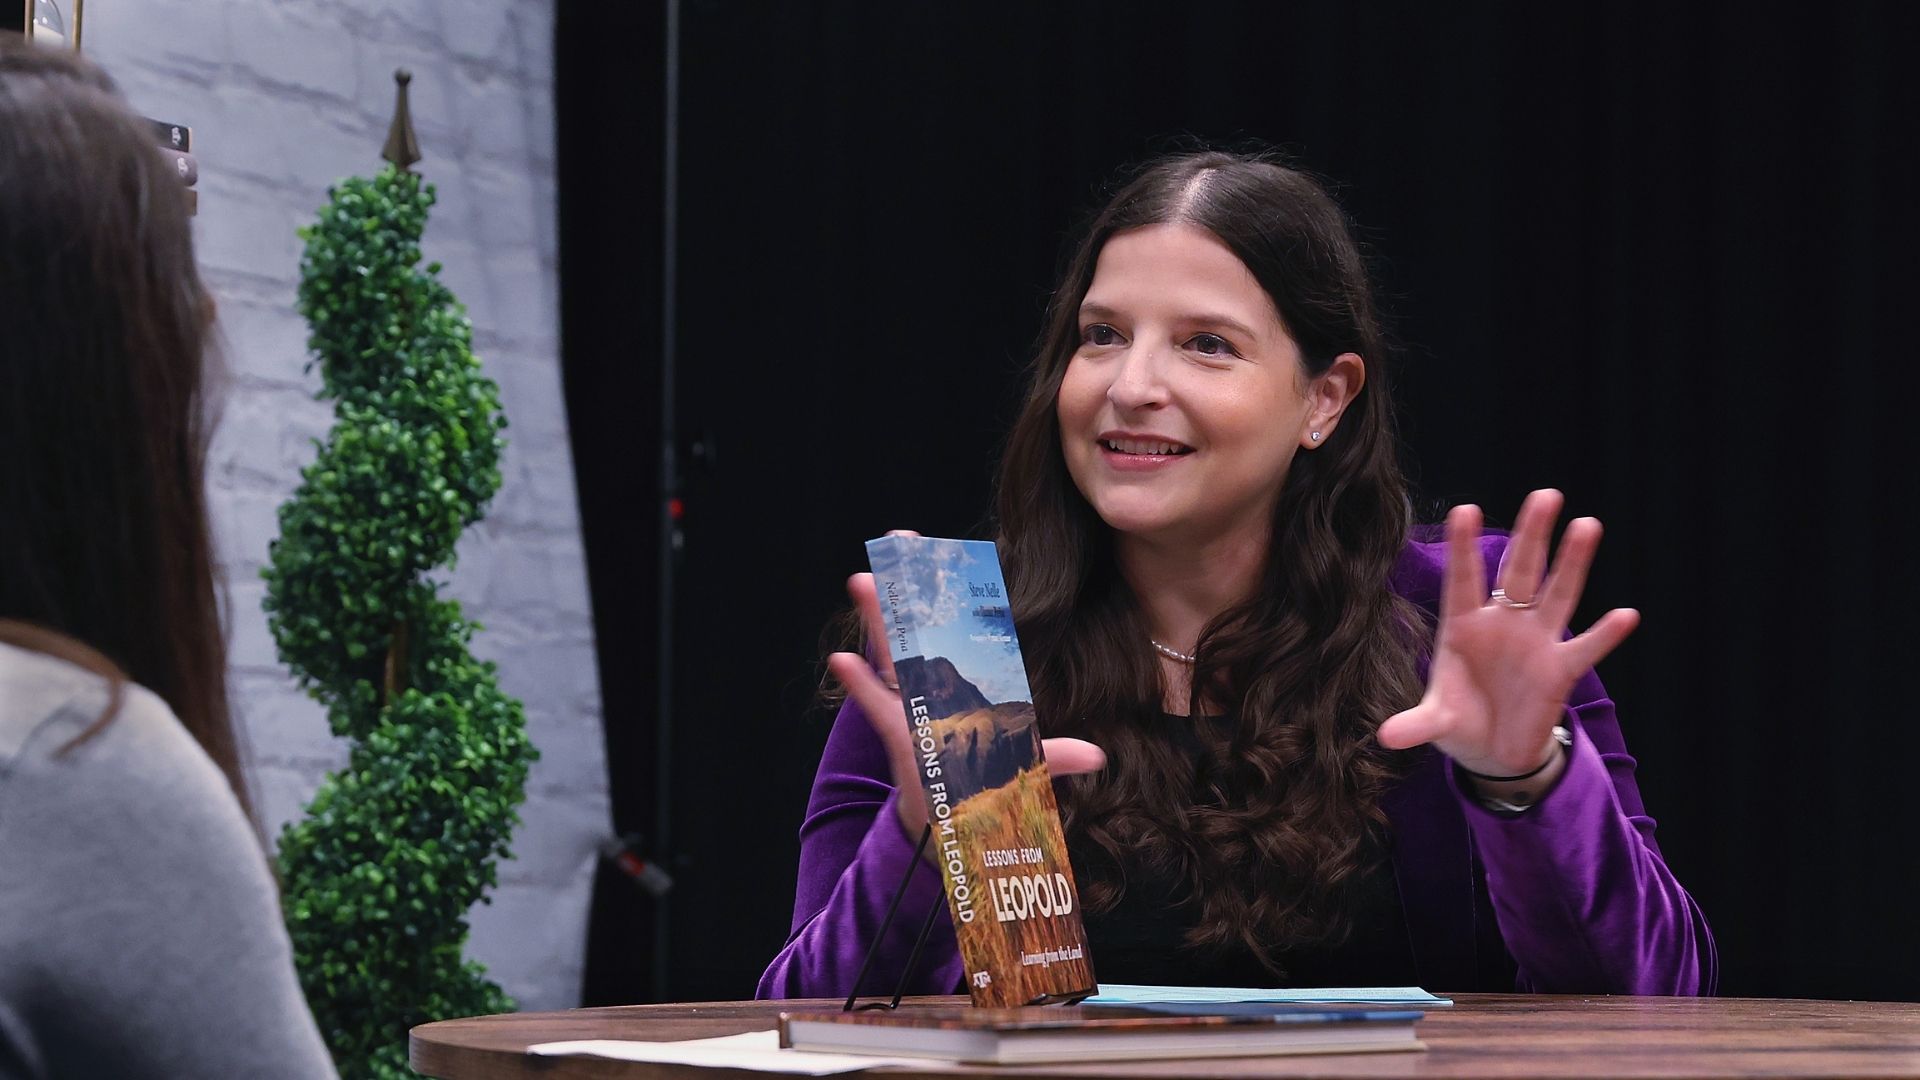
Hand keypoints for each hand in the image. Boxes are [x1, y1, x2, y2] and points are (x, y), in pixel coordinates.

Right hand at [827, 541, 1105, 843]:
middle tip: (898, 542)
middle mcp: (935, 692)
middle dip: (911, 588)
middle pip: (922, 630)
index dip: (955, 594)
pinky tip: (844, 659)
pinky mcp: (901, 739)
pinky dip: (861, 686)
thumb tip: (1098, 756)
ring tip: (862, 581)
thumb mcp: (1023, 768)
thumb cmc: (982, 786)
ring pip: (895, 657)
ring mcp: (914, 711)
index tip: (948, 551)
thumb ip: (1055, 758)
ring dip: (880, 622)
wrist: (949, 826)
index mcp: (963, 688)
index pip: (960, 632)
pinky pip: (880, 707)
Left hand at [1375, 490, 1639, 779]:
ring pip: (1556, 593)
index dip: (1464, 547)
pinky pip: (1586, 648)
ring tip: (1587, 524)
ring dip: (1572, 562)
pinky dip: (1605, 634)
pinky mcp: (1560, 669)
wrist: (1493, 751)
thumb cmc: (1460, 720)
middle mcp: (1502, 623)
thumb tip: (1386, 738)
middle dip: (1531, 535)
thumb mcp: (1436, 721)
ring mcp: (1534, 642)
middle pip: (1518, 571)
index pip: (1463, 578)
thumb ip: (1417, 724)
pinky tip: (1625, 615)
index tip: (1464, 509)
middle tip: (1546, 495)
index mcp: (1463, 625)